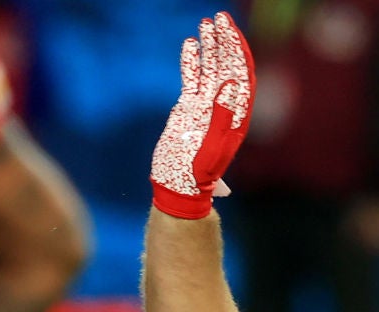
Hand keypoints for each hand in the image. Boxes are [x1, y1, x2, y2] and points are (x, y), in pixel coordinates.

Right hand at [150, 11, 253, 218]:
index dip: (238, 50)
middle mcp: (223, 105)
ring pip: (210, 68)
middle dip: (225, 40)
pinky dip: (190, 62)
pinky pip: (191, 79)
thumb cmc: (198, 174)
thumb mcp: (213, 148)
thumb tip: (233, 85)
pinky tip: (189, 44)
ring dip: (210, 46)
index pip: (241, 73)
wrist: (177, 185)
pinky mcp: (188, 108)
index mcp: (235, 113)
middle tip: (218, 17)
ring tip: (205, 24)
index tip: (231, 30)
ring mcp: (205, 104)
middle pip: (227, 65)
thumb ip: (223, 116)